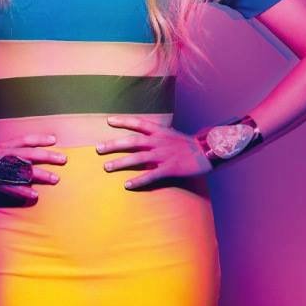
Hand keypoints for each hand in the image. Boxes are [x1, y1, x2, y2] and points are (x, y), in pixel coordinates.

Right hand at [0, 133, 67, 199]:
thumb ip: (7, 152)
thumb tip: (23, 157)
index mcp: (3, 146)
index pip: (24, 139)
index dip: (40, 138)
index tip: (55, 140)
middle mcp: (2, 154)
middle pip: (29, 153)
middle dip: (47, 156)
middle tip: (64, 159)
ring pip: (23, 170)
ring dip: (40, 175)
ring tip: (55, 179)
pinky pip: (10, 187)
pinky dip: (23, 191)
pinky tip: (35, 195)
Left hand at [97, 116, 213, 188]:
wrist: (207, 152)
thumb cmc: (187, 143)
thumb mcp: (170, 133)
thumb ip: (155, 135)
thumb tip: (141, 136)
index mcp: (159, 131)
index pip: (138, 123)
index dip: (123, 121)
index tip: (108, 121)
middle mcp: (159, 141)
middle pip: (132, 141)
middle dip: (114, 145)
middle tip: (98, 148)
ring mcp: (163, 155)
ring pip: (138, 158)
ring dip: (121, 163)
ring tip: (106, 167)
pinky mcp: (169, 169)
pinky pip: (151, 175)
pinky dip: (138, 180)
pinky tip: (127, 185)